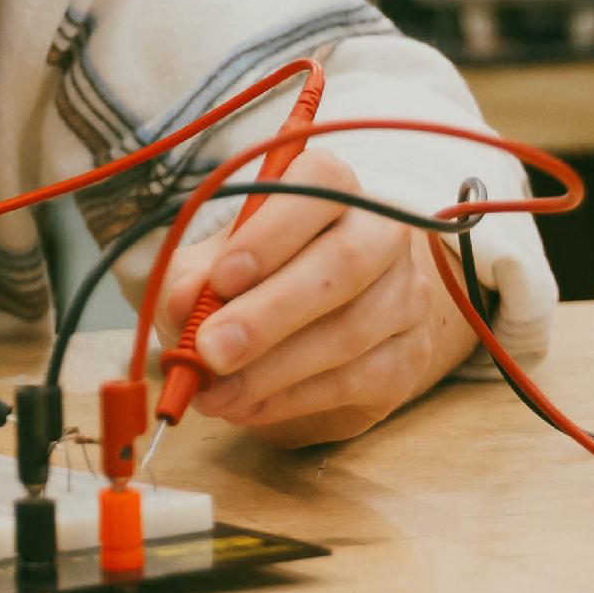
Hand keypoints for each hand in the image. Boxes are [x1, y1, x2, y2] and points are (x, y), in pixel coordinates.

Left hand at [153, 147, 474, 446]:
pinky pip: (355, 379)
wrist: (317, 326)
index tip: (221, 279)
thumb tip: (183, 302)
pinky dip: (290, 398)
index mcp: (331, 187)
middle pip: (342, 264)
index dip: (270, 233)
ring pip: (349, 330)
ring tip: (214, 392)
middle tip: (210, 350)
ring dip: (272, 369)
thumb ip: (191, 279)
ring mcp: (406, 294)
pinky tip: (246, 406)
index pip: (318, 186)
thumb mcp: (209, 267)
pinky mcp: (410, 354)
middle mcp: (381, 232)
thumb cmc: (254, 279)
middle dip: (269, 313)